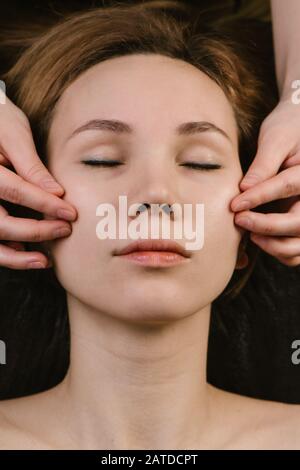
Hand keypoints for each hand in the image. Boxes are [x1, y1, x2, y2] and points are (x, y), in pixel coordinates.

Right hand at [0, 95, 76, 268]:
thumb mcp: (14, 135)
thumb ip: (32, 165)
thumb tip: (57, 192)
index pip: (15, 190)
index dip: (44, 204)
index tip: (70, 213)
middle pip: (0, 222)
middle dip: (35, 231)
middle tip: (65, 230)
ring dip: (16, 256)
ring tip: (44, 261)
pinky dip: (5, 252)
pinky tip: (26, 254)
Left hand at [231, 98, 299, 265]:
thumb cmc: (289, 128)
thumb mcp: (275, 138)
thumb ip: (263, 164)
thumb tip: (244, 189)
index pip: (288, 187)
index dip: (259, 198)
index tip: (234, 205)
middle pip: (299, 223)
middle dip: (267, 226)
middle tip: (239, 220)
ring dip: (274, 245)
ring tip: (249, 233)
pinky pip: (297, 250)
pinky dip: (279, 251)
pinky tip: (259, 238)